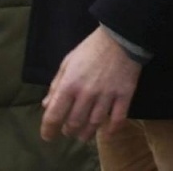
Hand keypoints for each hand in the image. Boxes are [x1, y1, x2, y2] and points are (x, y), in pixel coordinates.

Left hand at [41, 27, 141, 141]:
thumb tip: (46, 105)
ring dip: (87, 133)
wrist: (122, 37)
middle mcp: (86, 93)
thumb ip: (56, 85)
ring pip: (94, 123)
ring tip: (84, 136)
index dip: (48, 129)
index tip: (48, 135)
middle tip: (69, 131)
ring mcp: (107, 95)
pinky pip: (118, 117)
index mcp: (69, 85)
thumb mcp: (67, 62)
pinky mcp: (125, 94)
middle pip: (74, 122)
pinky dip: (112, 128)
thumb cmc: (91, 48)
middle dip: (69, 131)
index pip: (54, 115)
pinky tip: (107, 132)